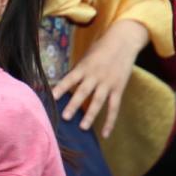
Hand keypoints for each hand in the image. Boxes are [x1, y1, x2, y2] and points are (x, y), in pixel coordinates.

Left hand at [53, 19, 148, 137]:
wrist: (124, 41)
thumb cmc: (101, 48)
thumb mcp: (86, 55)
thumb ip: (77, 70)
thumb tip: (64, 85)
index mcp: (84, 67)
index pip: (70, 78)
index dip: (61, 87)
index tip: (52, 97)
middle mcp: (95, 76)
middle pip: (83, 92)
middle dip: (74, 104)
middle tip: (65, 117)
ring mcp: (108, 83)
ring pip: (98, 101)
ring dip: (90, 115)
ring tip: (82, 127)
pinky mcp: (119, 89)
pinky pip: (114, 108)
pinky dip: (110, 121)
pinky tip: (105, 134)